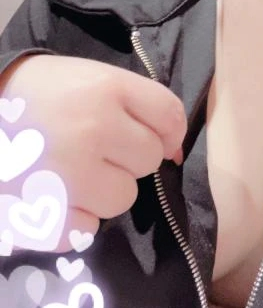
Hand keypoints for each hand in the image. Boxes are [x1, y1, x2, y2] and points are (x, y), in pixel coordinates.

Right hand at [0, 54, 186, 252]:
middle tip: (93, 145)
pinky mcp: (43, 212)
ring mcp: (68, 174)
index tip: (147, 134)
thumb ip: (140, 105)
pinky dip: (73, 218)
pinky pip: (87, 229)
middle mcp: (92, 129)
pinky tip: (54, 196)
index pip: (169, 117)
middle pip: (149, 160)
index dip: (165, 130)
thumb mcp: (93, 79)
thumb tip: (175, 153)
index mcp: (106, 88)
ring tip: (72, 170)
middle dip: (127, 156)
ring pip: (123, 198)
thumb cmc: (43, 94)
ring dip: (104, 189)